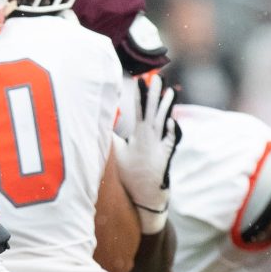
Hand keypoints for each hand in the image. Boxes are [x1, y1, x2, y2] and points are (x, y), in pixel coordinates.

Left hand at [112, 71, 180, 216]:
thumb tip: (98, 125)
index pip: (140, 110)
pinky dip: (171, 131)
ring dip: (166, 107)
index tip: (142, 79)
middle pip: (152, 111)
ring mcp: (159, 145)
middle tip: (159, 77)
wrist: (144, 194)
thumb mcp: (118, 152)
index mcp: (140, 133)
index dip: (140, 95)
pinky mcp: (165, 156)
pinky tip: (171, 120)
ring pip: (162, 122)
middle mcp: (150, 137)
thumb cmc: (131, 172)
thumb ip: (111, 137)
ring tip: (171, 92)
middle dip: (155, 94)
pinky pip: (169, 142)